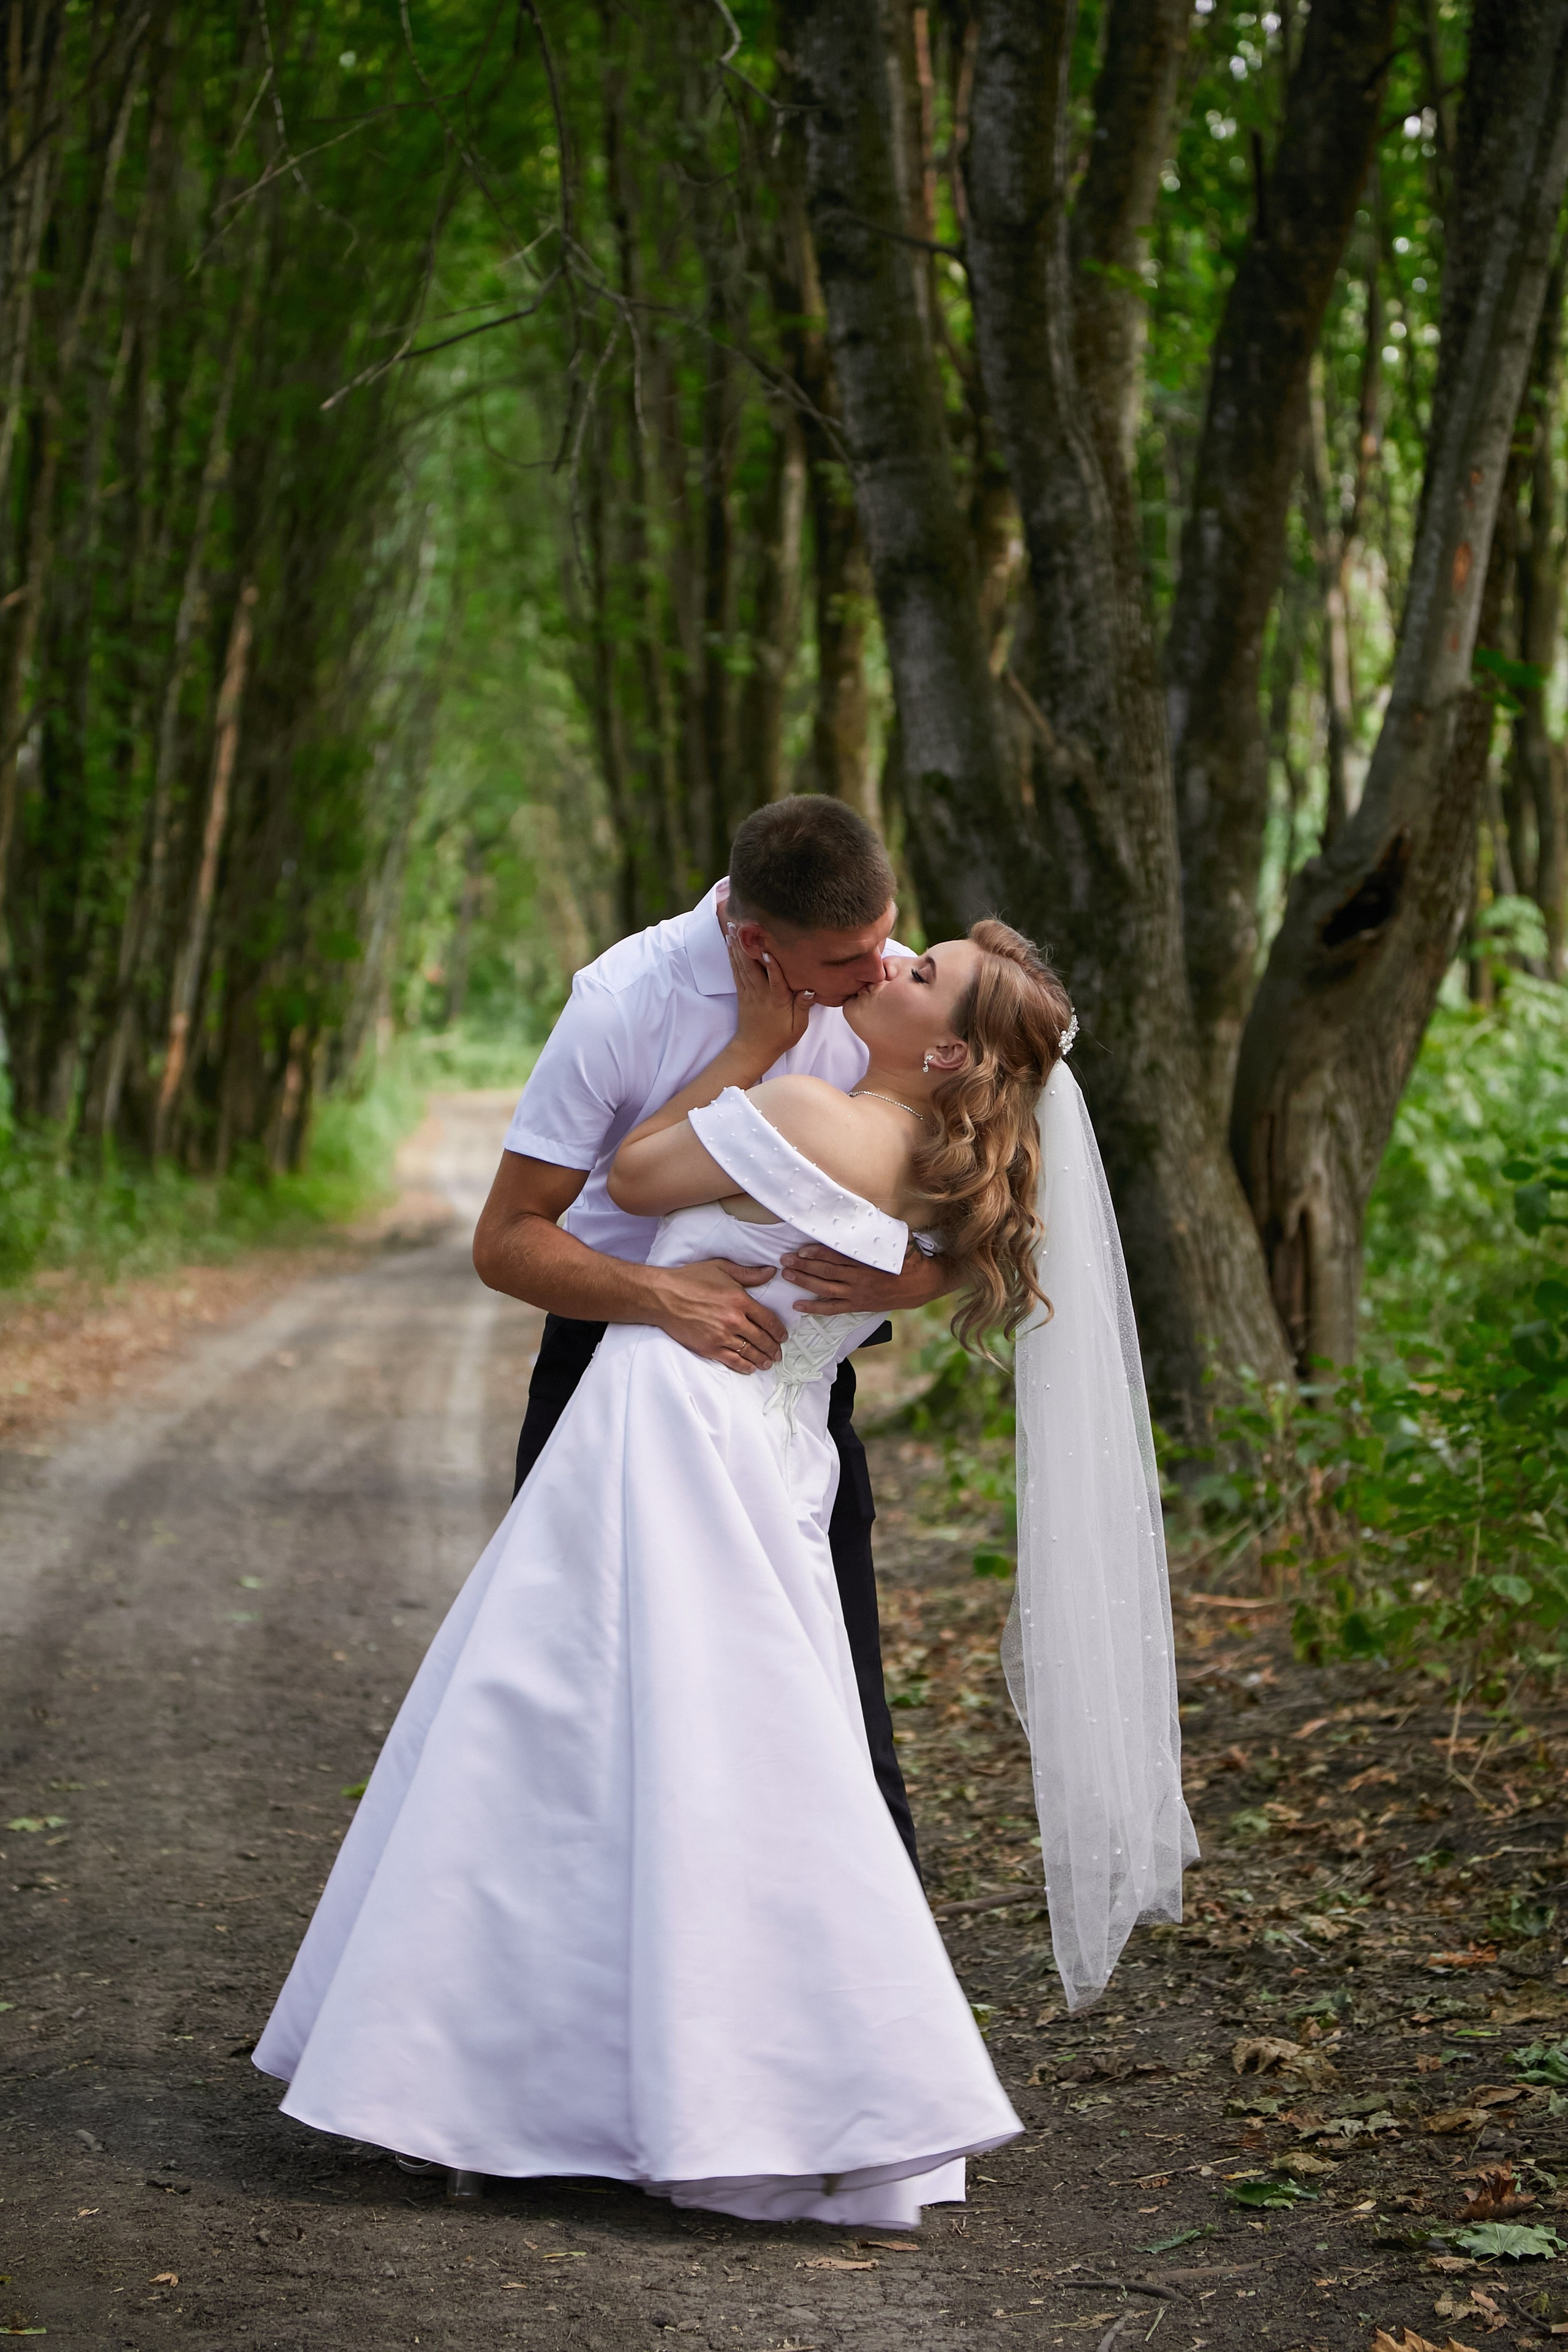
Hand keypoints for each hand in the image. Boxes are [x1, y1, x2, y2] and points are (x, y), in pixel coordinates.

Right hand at [651, 1257, 787, 1372]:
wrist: (663, 1296)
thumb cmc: (690, 1279)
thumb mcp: (721, 1268)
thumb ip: (749, 1274)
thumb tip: (771, 1272)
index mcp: (740, 1300)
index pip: (768, 1319)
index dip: (778, 1331)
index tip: (783, 1337)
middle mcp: (734, 1320)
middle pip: (762, 1338)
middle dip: (773, 1348)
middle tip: (778, 1354)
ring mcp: (721, 1336)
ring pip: (749, 1352)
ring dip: (762, 1359)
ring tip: (768, 1363)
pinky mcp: (709, 1348)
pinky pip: (732, 1360)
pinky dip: (744, 1366)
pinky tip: (751, 1368)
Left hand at [727, 927, 812, 1065]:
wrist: (754, 1049)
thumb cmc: (779, 1037)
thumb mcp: (798, 1026)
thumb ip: (803, 1007)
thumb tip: (810, 989)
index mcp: (777, 1000)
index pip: (775, 980)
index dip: (772, 965)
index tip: (767, 951)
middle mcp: (760, 993)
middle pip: (752, 967)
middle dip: (746, 945)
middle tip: (740, 925)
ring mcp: (749, 992)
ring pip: (741, 967)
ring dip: (736, 947)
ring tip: (731, 928)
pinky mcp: (742, 993)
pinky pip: (736, 972)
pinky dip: (732, 957)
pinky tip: (729, 945)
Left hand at [781, 1239, 952, 1315]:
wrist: (921, 1285)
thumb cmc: (908, 1259)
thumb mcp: (897, 1240)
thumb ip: (877, 1231)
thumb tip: (863, 1214)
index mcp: (867, 1261)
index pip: (838, 1257)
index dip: (818, 1253)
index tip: (801, 1249)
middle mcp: (859, 1279)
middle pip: (826, 1272)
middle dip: (803, 1266)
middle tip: (784, 1260)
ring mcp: (857, 1294)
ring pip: (825, 1289)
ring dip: (804, 1283)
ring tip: (787, 1276)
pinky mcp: (857, 1306)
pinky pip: (833, 1309)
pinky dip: (815, 1308)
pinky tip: (798, 1306)